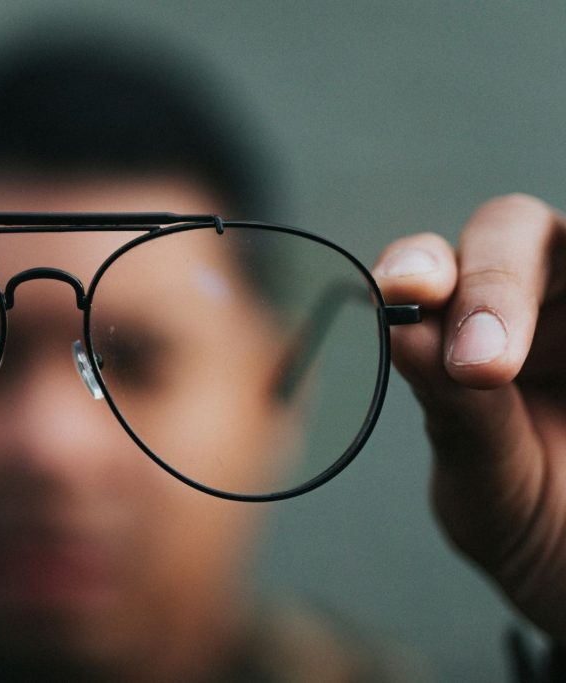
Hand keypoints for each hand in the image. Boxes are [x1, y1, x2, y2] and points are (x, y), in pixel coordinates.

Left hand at [373, 194, 565, 641]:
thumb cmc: (532, 520)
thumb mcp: (488, 479)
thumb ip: (458, 411)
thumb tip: (403, 328)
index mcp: (466, 327)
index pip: (434, 265)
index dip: (419, 263)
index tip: (404, 294)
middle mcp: (537, 299)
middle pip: (517, 230)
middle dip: (496, 281)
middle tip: (482, 363)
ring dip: (541, 291)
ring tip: (505, 369)